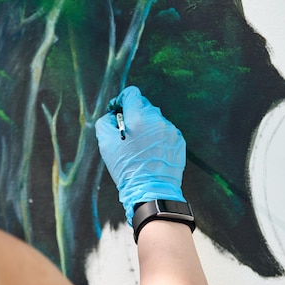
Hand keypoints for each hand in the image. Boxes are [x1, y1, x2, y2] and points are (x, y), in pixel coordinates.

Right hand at [95, 86, 185, 224]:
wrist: (151, 190)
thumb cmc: (127, 168)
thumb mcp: (106, 144)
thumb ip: (105, 122)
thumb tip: (112, 114)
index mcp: (138, 116)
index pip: (131, 94)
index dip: (121, 101)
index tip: (117, 111)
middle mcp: (157, 119)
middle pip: (143, 106)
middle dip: (133, 115)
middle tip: (126, 133)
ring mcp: (170, 130)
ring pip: (155, 120)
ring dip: (146, 127)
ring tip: (139, 147)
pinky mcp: (178, 141)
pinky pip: (165, 132)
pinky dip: (157, 138)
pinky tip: (151, 153)